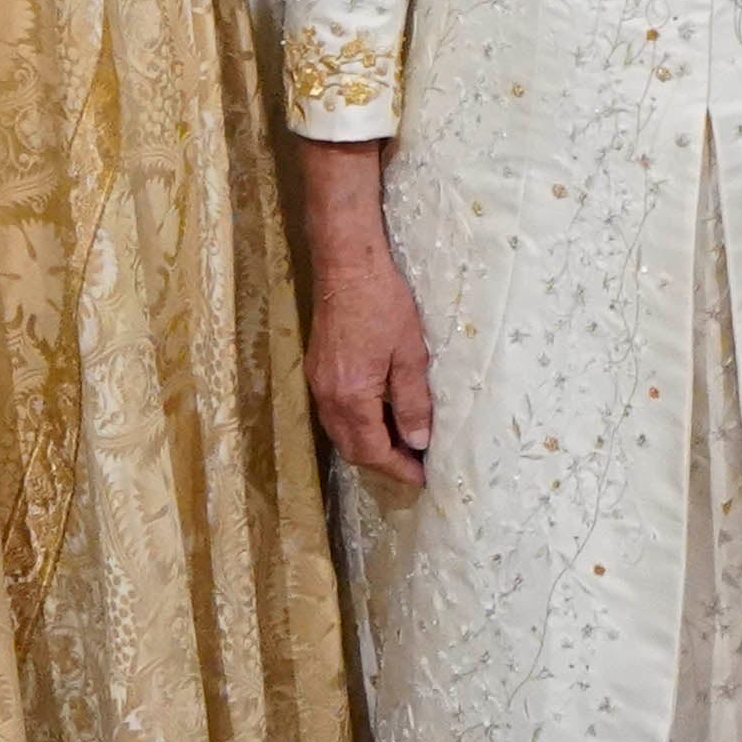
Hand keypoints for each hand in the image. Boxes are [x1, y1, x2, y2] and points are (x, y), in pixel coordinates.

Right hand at [298, 147, 434, 482]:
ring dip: (369, 445)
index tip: (423, 477)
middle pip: (352, 448)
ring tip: (401, 445)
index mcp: (351, 397)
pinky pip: (335, 413)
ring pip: (341, 432)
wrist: (346, 264)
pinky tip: (380, 417)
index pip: (372, 450)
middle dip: (383, 462)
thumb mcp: (410, 353)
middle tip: (414, 467)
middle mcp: (327, 396)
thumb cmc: (383, 303)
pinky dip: (358, 425)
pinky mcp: (318, 369)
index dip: (398, 468)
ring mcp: (318, 382)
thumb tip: (417, 442)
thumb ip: (412, 402)